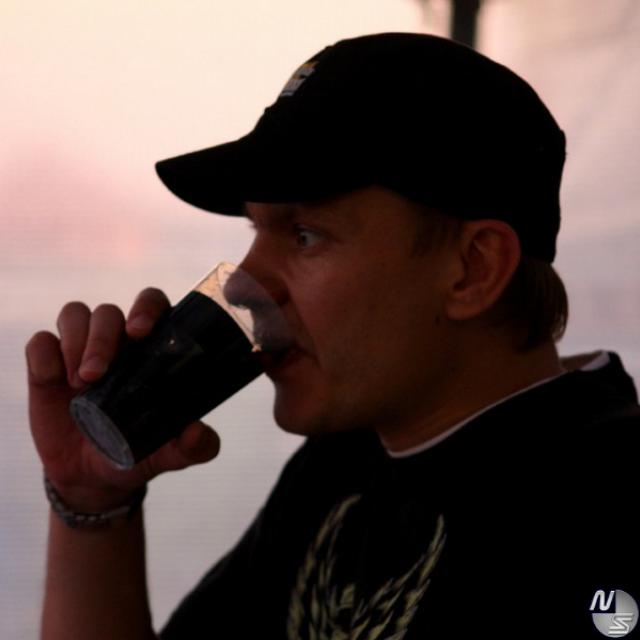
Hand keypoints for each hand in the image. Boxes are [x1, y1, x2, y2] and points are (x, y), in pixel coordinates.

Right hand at [25, 287, 220, 511]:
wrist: (94, 478)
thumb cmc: (140, 452)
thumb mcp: (172, 455)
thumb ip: (195, 447)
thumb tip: (198, 433)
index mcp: (152, 349)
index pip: (151, 304)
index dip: (146, 307)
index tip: (140, 331)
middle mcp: (117, 342)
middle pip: (108, 313)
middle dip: (102, 337)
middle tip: (97, 373)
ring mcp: (80, 351)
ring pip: (74, 315)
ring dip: (75, 343)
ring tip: (81, 382)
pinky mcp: (48, 367)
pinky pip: (40, 343)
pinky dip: (45, 355)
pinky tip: (53, 379)